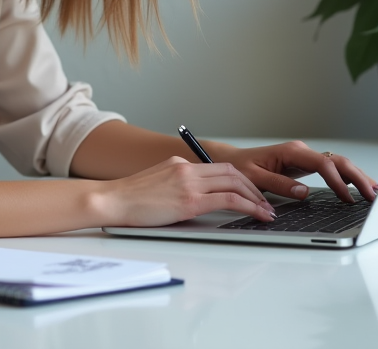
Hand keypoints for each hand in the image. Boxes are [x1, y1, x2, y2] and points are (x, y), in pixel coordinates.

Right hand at [95, 156, 277, 226]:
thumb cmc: (128, 199)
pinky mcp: (189, 200)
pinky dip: (248, 206)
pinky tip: (257, 214)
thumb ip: (176, 186)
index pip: (218, 167)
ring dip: (256, 198)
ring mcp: (189, 182)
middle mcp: (186, 168)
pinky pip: (228, 199)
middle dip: (253, 187)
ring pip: (235, 183)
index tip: (250, 191)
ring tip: (266, 211)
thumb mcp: (156, 184)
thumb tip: (194, 200)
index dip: (239, 179)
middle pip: (232, 172)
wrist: (111, 200)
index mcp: (179, 163)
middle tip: (265, 202)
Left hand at [216, 141, 377, 203]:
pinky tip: (358, 187)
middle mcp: (301, 151)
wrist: (232, 161)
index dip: (337, 181)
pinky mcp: (305, 164)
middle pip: (337, 161)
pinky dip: (346, 177)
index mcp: (291, 152)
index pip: (322, 164)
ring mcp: (305, 157)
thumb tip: (304, 193)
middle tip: (373, 194)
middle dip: (357, 177)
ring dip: (356, 176)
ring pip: (337, 163)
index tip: (347, 197)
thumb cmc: (241, 168)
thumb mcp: (254, 178)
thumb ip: (279, 184)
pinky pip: (331, 169)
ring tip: (374, 191)